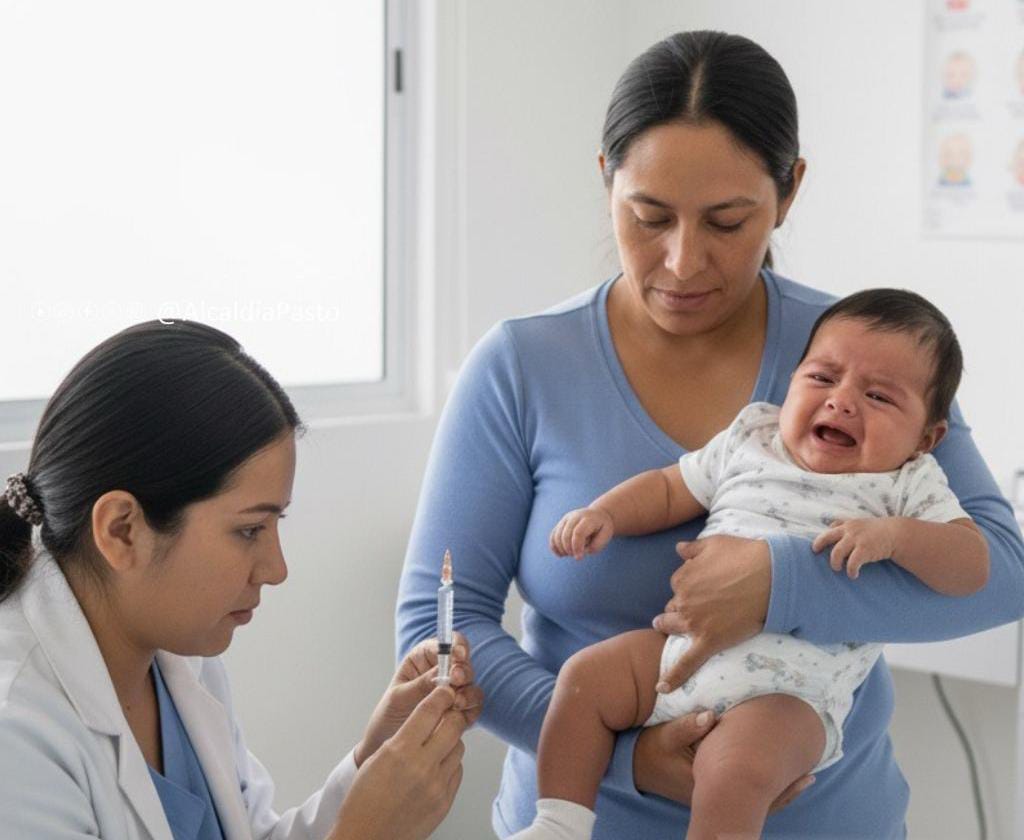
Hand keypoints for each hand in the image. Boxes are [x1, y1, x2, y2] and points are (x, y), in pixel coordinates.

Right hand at [330, 686, 467, 839]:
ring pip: (459, 748)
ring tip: (436, 746)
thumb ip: (405, 736)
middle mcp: (422, 766)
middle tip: (446, 714)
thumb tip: (428, 717)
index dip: (440, 695)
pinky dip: (450, 765)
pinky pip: (457, 771)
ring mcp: (437, 786)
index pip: (430, 710)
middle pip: (453, 725)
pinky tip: (436, 768)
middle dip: (451, 715)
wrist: (367, 837)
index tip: (444, 690)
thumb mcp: (379, 757)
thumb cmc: (364, 800)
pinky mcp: (445, 802)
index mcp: (400, 751)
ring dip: (450, 742)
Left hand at [354, 632, 482, 766]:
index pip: (444, 644)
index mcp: (423, 659)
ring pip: (472, 685)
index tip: (458, 654)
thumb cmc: (388, 715)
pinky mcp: (459, 711)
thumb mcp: (399, 697)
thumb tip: (442, 673)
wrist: (387, 743)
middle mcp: (441, 672)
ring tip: (456, 702)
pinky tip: (458, 715)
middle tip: (456, 679)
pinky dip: (470, 710)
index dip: (456, 645)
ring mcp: (452, 692)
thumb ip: (420, 684)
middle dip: (463, 670)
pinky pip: (473, 707)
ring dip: (468, 692)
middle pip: (463, 663)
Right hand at [550, 507, 614, 559]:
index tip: (579, 558)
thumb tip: (581, 552)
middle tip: (576, 556)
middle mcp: (575, 516)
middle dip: (569, 549)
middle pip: (566, 535)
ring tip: (571, 554)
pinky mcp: (561, 523)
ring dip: (562, 549)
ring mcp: (566, 519)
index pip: (578, 533)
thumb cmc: (603, 527)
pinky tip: (561, 554)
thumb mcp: (607, 535)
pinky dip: (554, 547)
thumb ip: (596, 545)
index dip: (577, 547)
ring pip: (557, 535)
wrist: (598, 514)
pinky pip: (553, 535)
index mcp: (588, 518)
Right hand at [633, 711, 814, 810]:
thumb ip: (687, 726)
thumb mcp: (665, 736)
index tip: (799, 769)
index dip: (777, 784)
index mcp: (705, 785)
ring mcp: (713, 796)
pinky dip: (763, 786)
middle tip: (810, 774)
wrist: (635, 766)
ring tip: (803, 776)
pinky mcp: (711, 790)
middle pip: (757, 800)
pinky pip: (744, 794)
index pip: (750, 792)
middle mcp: (713, 796)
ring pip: (753, 799)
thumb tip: (710, 715)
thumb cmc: (651, 750)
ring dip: (777, 788)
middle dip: (784, 788)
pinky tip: (776, 775)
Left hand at [651, 536, 770, 691]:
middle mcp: (684, 601)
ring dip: (670, 626)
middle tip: (695, 606)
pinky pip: (687, 663)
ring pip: (673, 627)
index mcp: (683, 578)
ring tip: (667, 627)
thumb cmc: (745, 556)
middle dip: (681, 606)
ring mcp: (695, 623)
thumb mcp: (714, 543)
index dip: (689, 586)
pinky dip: (673, 677)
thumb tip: (678, 549)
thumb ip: (692, 548)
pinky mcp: (709, 641)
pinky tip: (662, 688)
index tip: (702, 586)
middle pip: (673, 607)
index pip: (678, 584)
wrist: (771, 576)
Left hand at [812, 518, 897, 579]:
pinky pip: (851, 563)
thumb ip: (852, 529)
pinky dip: (850, 571)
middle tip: (816, 552)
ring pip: (836, 553)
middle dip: (818, 545)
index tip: (818, 545)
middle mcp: (850, 530)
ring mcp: (856, 539)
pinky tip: (853, 575)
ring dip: (835, 563)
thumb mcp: (864, 525)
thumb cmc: (880, 532)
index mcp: (849, 524)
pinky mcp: (864, 550)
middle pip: (826, 537)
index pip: (832, 527)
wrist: (898, 534)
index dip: (824, 536)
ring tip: (837, 569)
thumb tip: (841, 537)